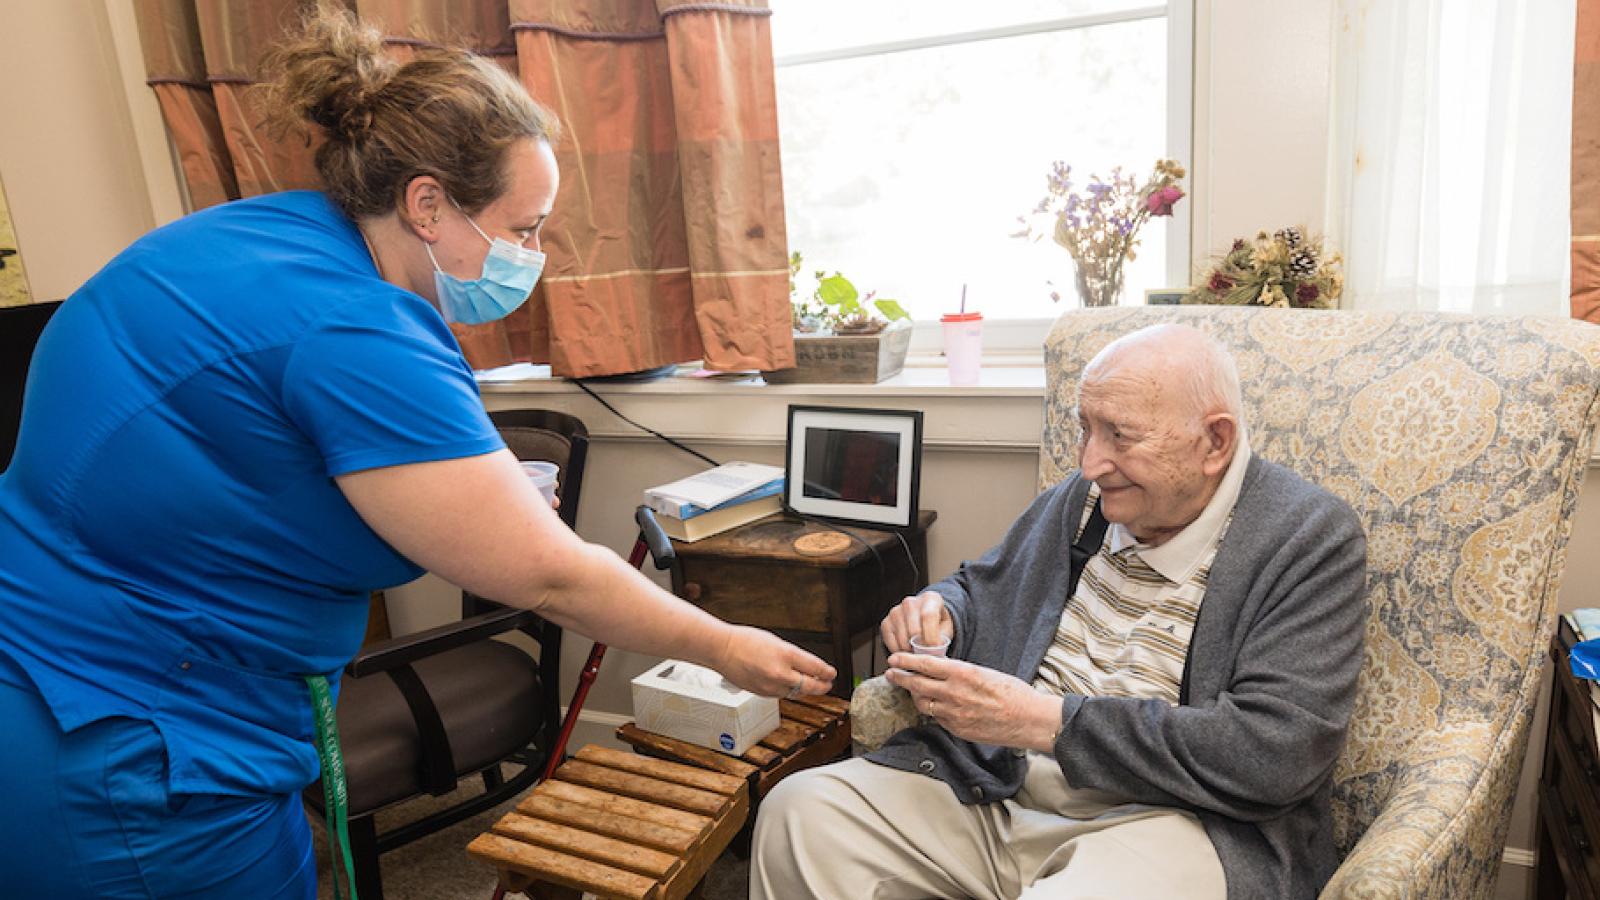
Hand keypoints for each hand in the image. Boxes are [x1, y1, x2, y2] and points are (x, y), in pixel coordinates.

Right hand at [714, 625, 836, 697]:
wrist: (722, 650)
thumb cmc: (745, 641)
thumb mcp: (776, 642)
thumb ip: (792, 655)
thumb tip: (806, 666)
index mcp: (785, 654)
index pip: (815, 668)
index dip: (827, 672)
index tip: (832, 673)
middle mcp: (780, 673)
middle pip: (810, 686)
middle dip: (822, 686)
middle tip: (827, 684)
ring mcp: (771, 686)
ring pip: (796, 692)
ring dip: (804, 688)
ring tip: (809, 684)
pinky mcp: (762, 693)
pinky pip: (781, 694)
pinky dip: (787, 690)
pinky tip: (787, 683)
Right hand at [881, 591, 951, 655]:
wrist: (925, 618)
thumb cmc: (938, 624)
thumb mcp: (946, 628)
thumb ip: (941, 639)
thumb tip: (933, 652)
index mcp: (930, 599)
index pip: (928, 616)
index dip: (931, 636)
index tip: (934, 649)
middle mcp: (910, 602)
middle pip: (914, 630)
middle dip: (921, 647)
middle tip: (926, 654)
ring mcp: (895, 612)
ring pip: (902, 639)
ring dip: (910, 651)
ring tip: (918, 652)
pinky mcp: (885, 623)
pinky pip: (891, 643)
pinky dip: (899, 651)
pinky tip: (907, 650)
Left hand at [884, 652, 1061, 751]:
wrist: (1029, 719)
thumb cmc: (1013, 693)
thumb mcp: (984, 673)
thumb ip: (960, 673)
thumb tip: (941, 671)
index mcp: (962, 673)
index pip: (925, 664)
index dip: (906, 660)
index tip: (894, 658)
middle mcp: (954, 693)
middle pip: (917, 684)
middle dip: (900, 677)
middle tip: (890, 673)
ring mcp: (954, 714)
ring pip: (923, 703)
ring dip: (914, 695)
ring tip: (909, 690)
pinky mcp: (957, 730)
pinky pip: (937, 718)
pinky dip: (932, 710)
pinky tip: (932, 706)